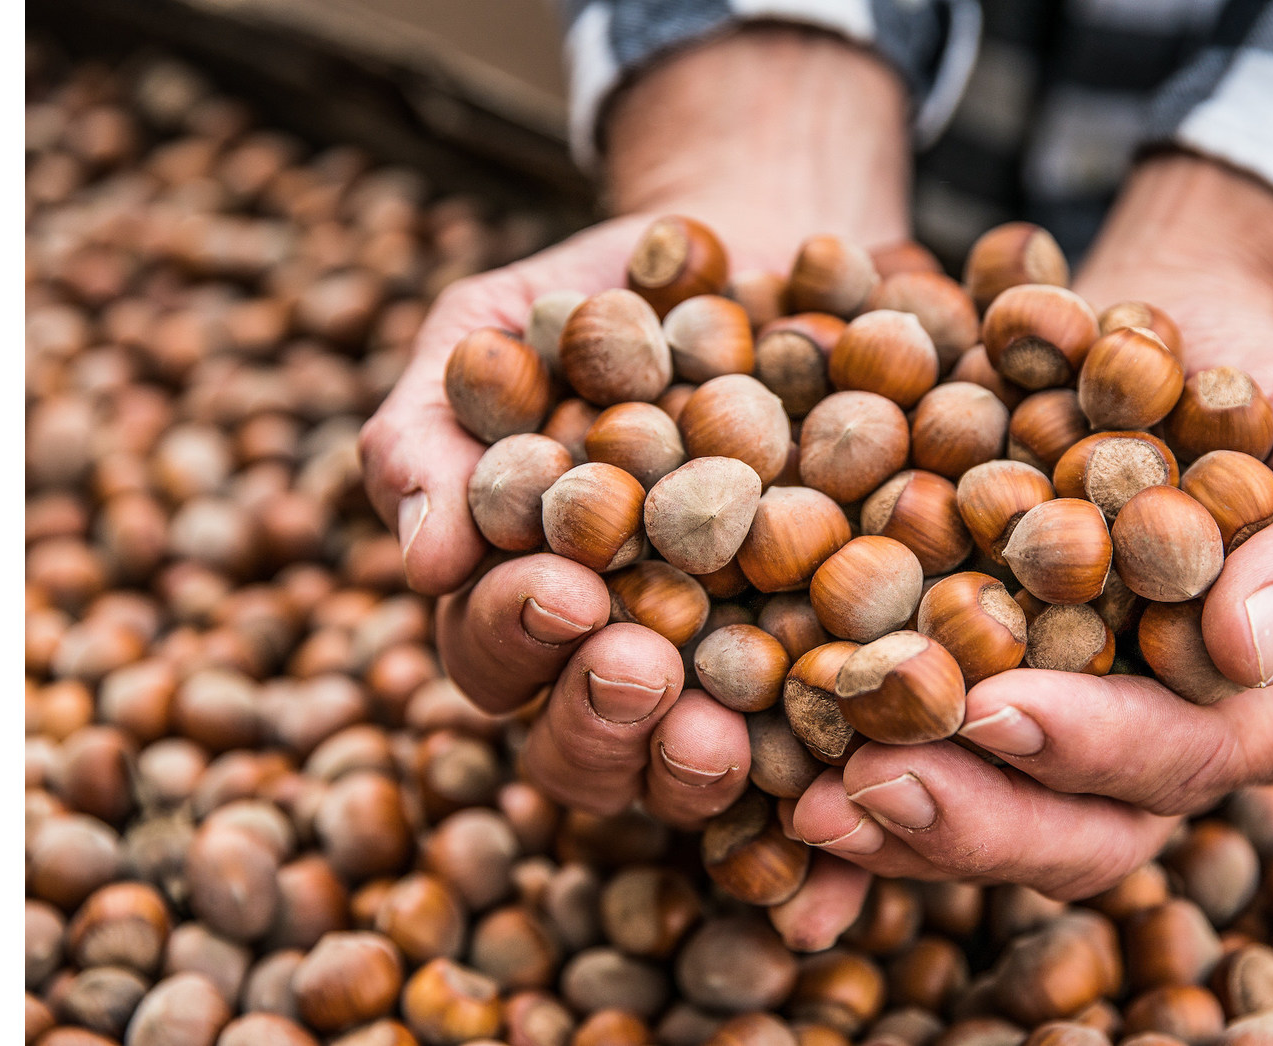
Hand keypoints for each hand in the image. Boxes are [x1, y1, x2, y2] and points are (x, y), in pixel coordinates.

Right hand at [358, 24, 915, 941]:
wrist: (758, 255)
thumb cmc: (595, 299)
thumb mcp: (490, 332)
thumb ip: (429, 428)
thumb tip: (423, 557)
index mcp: (522, 601)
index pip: (496, 653)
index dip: (519, 633)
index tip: (560, 590)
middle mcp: (618, 660)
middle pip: (587, 740)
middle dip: (602, 715)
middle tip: (638, 668)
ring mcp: (728, 673)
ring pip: (694, 762)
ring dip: (697, 760)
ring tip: (722, 727)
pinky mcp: (832, 660)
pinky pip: (828, 726)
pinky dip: (830, 739)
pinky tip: (849, 714)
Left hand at [784, 155, 1272, 941]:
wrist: (1152, 339)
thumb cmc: (1261, 389)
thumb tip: (1246, 644)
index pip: (1190, 753)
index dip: (1098, 744)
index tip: (1000, 709)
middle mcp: (1167, 752)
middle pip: (1082, 831)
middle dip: (976, 817)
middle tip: (870, 783)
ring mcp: (1064, 740)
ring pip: (993, 825)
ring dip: (898, 826)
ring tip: (809, 799)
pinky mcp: (975, 711)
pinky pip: (918, 784)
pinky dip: (849, 813)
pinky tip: (777, 809)